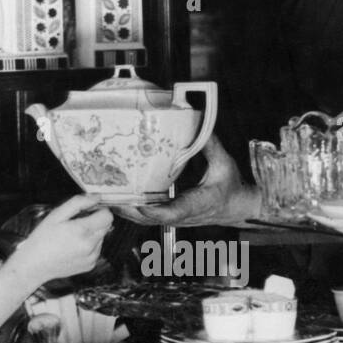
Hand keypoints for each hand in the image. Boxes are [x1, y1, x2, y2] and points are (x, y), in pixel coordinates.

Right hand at [5, 193, 112, 290]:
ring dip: (92, 234)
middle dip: (95, 221)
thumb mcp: (56, 215)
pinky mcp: (90, 265)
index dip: (99, 210)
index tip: (89, 210)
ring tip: (72, 237)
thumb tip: (96, 198)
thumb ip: (78, 203)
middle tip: (76, 223)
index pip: (107, 216)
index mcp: (83, 231)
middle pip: (106, 226)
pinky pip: (97, 250)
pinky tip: (73, 247)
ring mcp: (92, 257)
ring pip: (101, 238)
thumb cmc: (42, 240)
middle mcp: (90, 246)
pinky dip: (89, 246)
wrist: (34, 265)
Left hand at [120, 133, 261, 227]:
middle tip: (106, 195)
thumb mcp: (224, 164)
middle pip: (148, 219)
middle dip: (127, 209)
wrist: (238, 208)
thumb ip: (209, 144)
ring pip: (144, 220)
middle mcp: (182, 216)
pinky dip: (131, 208)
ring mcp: (174, 218)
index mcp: (196, 205)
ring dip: (124, 210)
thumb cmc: (232, 188)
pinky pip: (146, 216)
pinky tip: (117, 197)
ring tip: (104, 195)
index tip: (137, 202)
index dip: (152, 210)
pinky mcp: (170, 216)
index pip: (171, 213)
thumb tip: (197, 123)